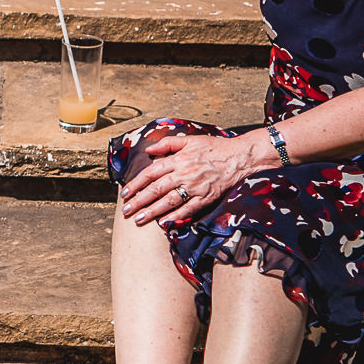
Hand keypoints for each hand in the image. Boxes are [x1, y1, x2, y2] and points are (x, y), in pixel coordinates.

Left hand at [118, 130, 269, 226]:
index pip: (150, 173)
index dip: (135, 184)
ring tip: (138, 219)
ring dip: (152, 211)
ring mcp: (195, 187)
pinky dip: (175, 216)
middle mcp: (184, 174)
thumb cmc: (213, 148)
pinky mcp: (206, 198)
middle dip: (138, 201)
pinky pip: (188, 209)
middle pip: (156, 189)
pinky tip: (164, 223)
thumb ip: (167, 144)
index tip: (124, 194)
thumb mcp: (189, 140)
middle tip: (125, 211)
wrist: (238, 157)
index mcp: (178, 160)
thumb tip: (148, 151)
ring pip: (169, 201)